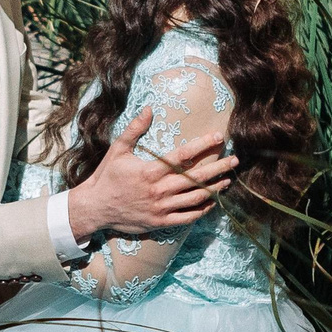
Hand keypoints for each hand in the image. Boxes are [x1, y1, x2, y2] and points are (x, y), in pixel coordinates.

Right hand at [66, 109, 235, 241]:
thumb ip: (134, 129)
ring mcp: (161, 208)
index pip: (183, 155)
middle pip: (196, 177)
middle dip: (218, 167)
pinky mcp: (161, 222)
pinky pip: (187, 217)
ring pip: (196, 198)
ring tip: (228, 179)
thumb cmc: (107, 176)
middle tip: (235, 160)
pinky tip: (212, 201)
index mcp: (150, 170)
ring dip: (214, 188)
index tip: (218, 137)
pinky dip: (202, 209)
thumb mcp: (118, 150)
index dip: (203, 145)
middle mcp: (158, 190)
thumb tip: (149, 109)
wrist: (95, 207)